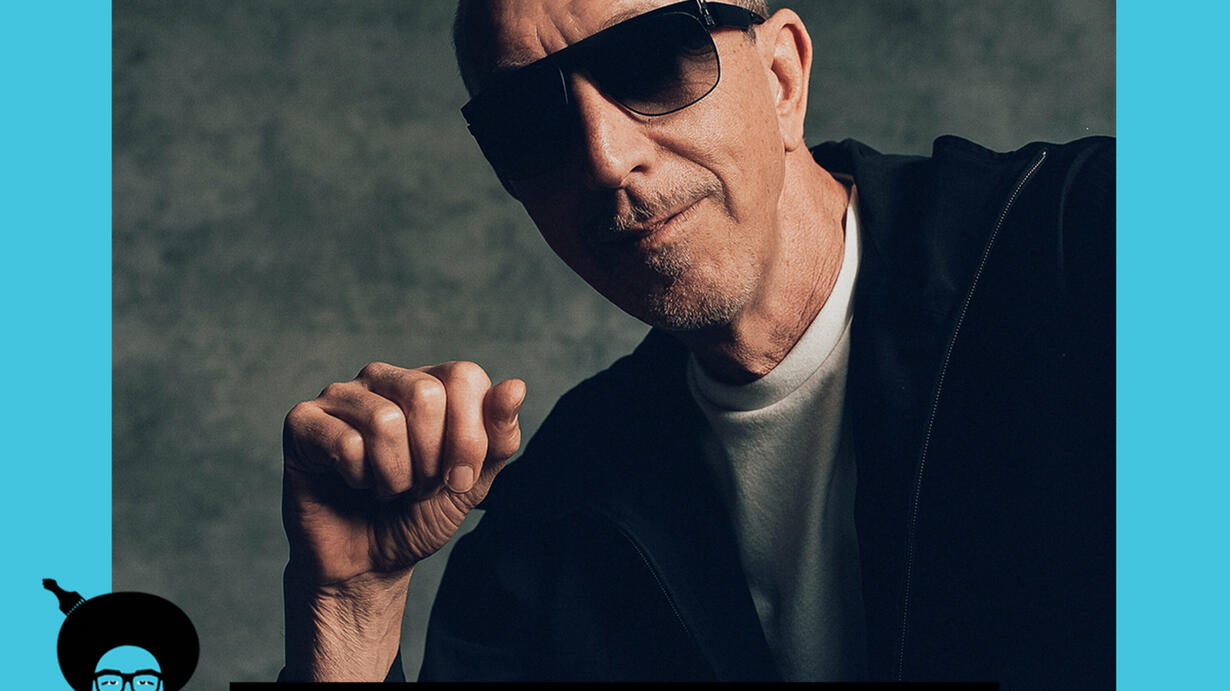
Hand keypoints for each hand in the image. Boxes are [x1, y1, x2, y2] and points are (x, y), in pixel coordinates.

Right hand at [282, 360, 525, 585]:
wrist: (368, 565)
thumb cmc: (418, 516)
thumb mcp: (472, 482)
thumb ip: (498, 437)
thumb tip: (515, 386)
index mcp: (429, 383)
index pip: (464, 377)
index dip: (469, 437)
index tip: (459, 479)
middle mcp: (384, 379)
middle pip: (425, 394)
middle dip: (431, 458)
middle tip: (418, 485)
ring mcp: (341, 396)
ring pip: (384, 420)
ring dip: (395, 475)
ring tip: (385, 488)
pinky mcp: (303, 422)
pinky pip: (345, 443)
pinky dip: (359, 479)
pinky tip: (353, 485)